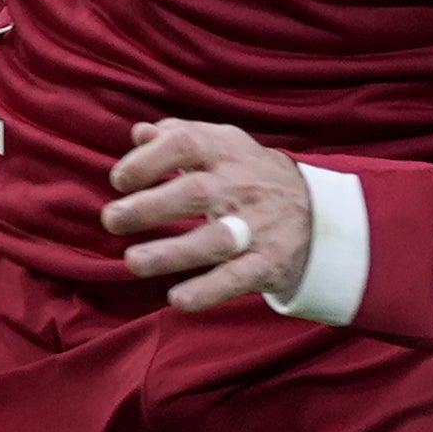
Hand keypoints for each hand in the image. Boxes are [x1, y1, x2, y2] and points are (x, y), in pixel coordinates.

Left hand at [105, 119, 311, 312]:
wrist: (321, 213)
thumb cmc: (249, 176)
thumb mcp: (223, 147)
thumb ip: (179, 137)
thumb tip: (139, 132)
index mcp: (226, 151)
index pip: (185, 143)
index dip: (147, 160)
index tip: (119, 181)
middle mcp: (242, 186)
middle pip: (194, 193)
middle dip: (148, 207)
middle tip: (112, 219)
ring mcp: (258, 226)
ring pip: (215, 240)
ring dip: (171, 252)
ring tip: (132, 261)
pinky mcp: (269, 263)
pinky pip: (238, 278)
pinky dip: (208, 290)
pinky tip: (178, 299)